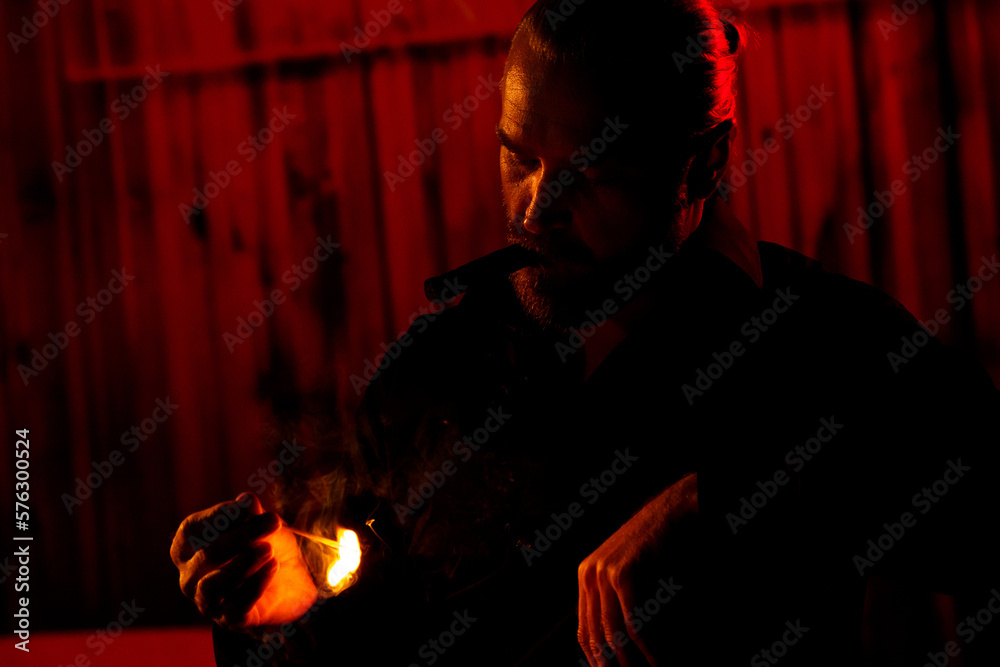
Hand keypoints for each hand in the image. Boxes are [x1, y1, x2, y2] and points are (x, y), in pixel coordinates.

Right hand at [170, 492, 317, 630]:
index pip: (192, 530)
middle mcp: (190, 576)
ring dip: (243, 564)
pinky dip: (256, 584)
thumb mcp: (260, 524)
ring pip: (213, 585)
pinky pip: (236, 606)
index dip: (218, 516)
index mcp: (188, 548)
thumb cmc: (265, 545)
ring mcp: (207, 601)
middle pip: (206, 555)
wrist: (292, 580)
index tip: (247, 506)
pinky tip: (273, 567)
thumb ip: (251, 514)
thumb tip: (246, 500)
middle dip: (241, 536)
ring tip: (268, 549)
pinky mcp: (229, 620)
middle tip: (273, 522)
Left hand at [576, 473, 698, 666]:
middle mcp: (589, 575)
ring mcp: (604, 573)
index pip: (583, 629)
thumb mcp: (623, 571)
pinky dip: (648, 647)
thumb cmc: (652, 546)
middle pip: (596, 635)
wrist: (667, 514)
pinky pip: (635, 621)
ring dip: (630, 661)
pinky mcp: (623, 574)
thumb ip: (613, 599)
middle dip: (610, 663)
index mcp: (586, 576)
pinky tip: (657, 660)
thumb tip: (614, 641)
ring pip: (614, 632)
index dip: (593, 657)